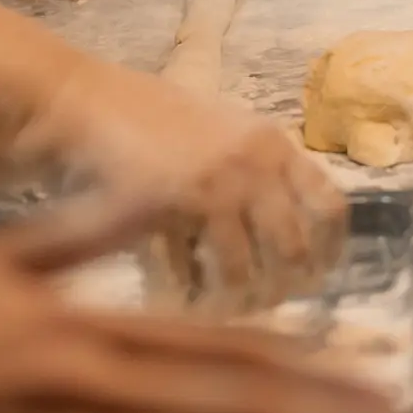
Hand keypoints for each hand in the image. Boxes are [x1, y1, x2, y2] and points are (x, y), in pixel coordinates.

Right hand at [55, 80, 348, 306]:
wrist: (82, 99)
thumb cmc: (146, 120)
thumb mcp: (221, 131)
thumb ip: (259, 170)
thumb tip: (293, 235)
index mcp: (272, 144)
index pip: (330, 206)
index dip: (329, 251)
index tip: (315, 277)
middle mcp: (254, 163)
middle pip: (294, 250)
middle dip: (282, 289)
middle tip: (263, 308)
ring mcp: (215, 184)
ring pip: (245, 272)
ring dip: (233, 302)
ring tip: (218, 314)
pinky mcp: (171, 206)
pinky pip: (191, 270)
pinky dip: (186, 294)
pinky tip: (180, 301)